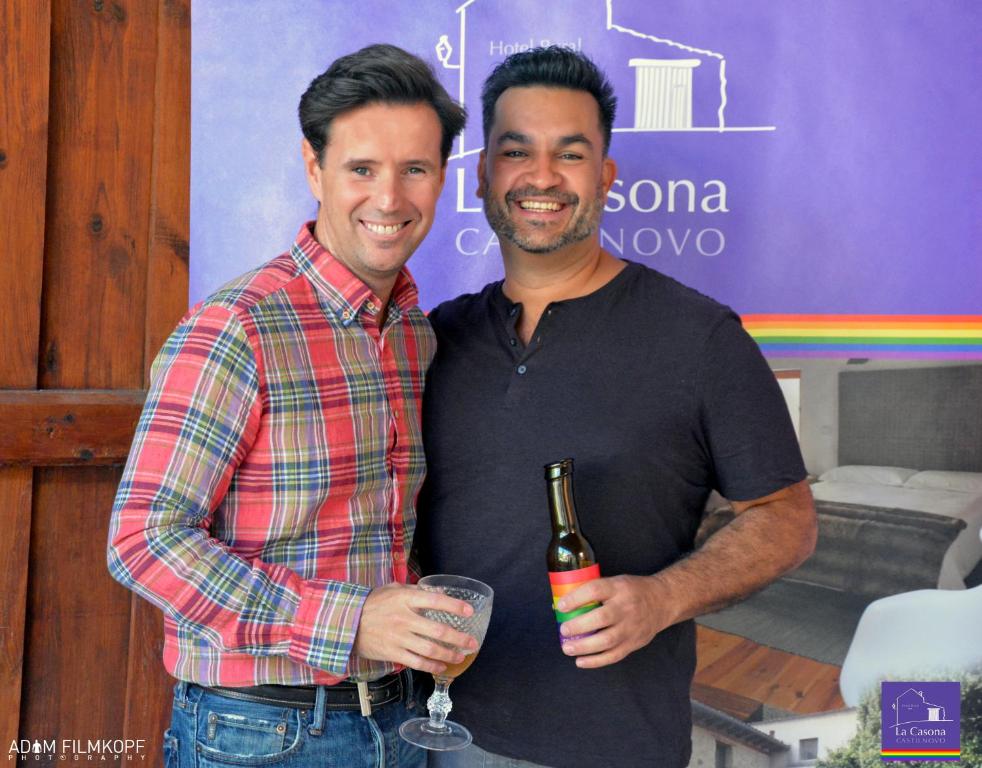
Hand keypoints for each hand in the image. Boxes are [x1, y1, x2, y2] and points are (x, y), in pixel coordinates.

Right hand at [353, 582, 478, 674]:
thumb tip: (439, 592)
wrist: (347, 622)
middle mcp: (404, 618)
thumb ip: (416, 590)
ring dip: (449, 654)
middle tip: (472, 642)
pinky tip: (442, 666)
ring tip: (461, 656)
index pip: (435, 600)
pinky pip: (417, 662)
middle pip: (438, 630)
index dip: (455, 606)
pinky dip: (432, 665)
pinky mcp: (393, 653)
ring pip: (430, 649)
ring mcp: (399, 637)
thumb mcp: (394, 589)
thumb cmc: (373, 603)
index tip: (469, 611)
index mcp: (405, 599)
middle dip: (459, 638)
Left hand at [556, 575, 669, 668]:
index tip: (561, 605)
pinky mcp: (634, 643)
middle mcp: (626, 607)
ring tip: (567, 648)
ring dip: (584, 647)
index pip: (595, 590)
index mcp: (619, 588)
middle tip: (563, 630)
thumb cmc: (631, 591)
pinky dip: (596, 661)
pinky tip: (580, 661)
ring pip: (607, 640)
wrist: (663, 601)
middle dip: (579, 626)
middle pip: (602, 618)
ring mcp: (632, 627)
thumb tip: (561, 603)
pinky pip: (614, 655)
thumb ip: (593, 591)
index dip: (576, 598)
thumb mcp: (615, 582)